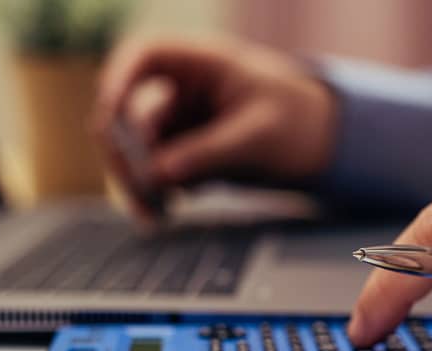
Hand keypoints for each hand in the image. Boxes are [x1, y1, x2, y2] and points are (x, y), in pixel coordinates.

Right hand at [95, 36, 337, 229]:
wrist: (322, 144)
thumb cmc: (298, 122)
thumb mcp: (256, 137)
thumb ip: (207, 153)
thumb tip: (158, 175)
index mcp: (202, 63)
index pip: (145, 55)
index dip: (118, 80)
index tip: (110, 118)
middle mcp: (184, 90)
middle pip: (130, 112)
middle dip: (126, 153)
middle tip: (138, 189)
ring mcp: (182, 123)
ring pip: (141, 151)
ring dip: (139, 182)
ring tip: (155, 215)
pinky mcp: (187, 154)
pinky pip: (158, 173)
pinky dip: (157, 193)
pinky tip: (167, 214)